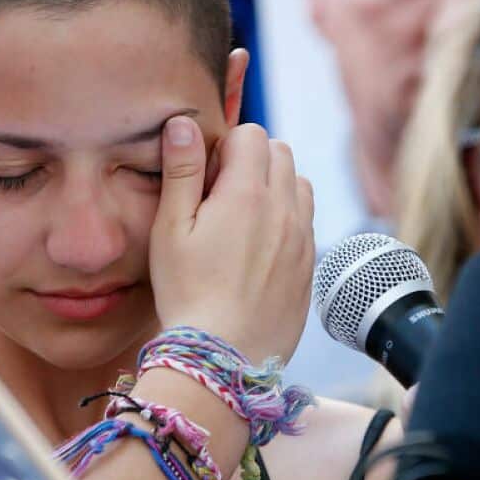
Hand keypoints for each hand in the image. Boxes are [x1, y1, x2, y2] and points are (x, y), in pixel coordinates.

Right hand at [149, 117, 314, 362]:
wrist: (223, 356)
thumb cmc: (187, 292)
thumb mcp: (170, 229)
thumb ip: (181, 171)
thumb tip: (185, 123)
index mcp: (248, 193)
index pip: (251, 133)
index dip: (224, 147)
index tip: (204, 179)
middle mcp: (284, 209)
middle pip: (280, 152)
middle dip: (251, 160)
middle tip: (220, 196)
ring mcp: (303, 238)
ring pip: (299, 183)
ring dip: (274, 187)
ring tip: (242, 219)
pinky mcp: (309, 265)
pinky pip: (306, 221)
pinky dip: (286, 219)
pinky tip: (256, 249)